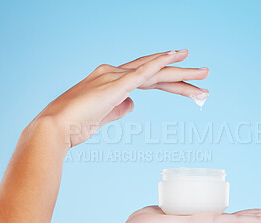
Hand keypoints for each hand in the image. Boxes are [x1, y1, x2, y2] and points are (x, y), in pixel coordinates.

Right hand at [32, 49, 208, 146]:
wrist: (54, 129)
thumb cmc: (75, 125)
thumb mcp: (103, 116)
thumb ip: (119, 107)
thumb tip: (134, 105)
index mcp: (112, 81)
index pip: (148, 79)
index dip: (168, 81)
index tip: (187, 84)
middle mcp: (115, 74)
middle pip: (155, 73)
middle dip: (181, 75)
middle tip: (205, 75)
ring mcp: (114, 77)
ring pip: (154, 71)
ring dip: (180, 72)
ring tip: (204, 73)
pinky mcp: (115, 84)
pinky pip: (142, 71)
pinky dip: (159, 63)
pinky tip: (176, 56)